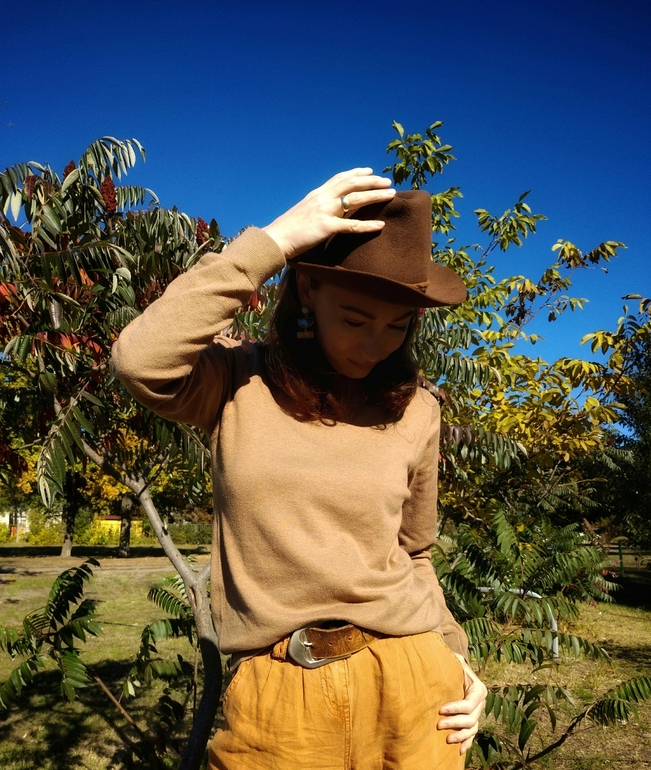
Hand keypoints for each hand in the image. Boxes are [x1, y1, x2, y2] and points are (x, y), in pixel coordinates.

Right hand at [261, 168, 395, 259]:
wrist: (276, 238)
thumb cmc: (287, 230)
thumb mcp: (302, 212)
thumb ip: (315, 207)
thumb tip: (325, 210)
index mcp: (316, 194)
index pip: (339, 178)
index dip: (356, 173)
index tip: (370, 170)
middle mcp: (322, 198)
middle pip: (352, 184)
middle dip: (372, 181)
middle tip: (387, 181)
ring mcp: (325, 211)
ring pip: (356, 199)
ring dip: (376, 196)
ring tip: (391, 195)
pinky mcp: (327, 227)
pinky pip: (352, 226)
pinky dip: (368, 225)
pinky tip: (381, 225)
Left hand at [437, 654, 487, 754]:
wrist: (454, 670)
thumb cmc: (452, 664)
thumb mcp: (454, 659)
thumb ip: (452, 660)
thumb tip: (443, 659)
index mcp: (478, 689)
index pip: (469, 704)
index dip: (456, 708)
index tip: (441, 709)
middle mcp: (480, 703)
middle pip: (471, 719)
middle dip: (455, 723)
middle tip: (439, 725)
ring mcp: (477, 713)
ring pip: (472, 729)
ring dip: (461, 736)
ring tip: (447, 739)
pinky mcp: (471, 720)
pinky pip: (472, 734)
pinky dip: (467, 742)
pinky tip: (460, 750)